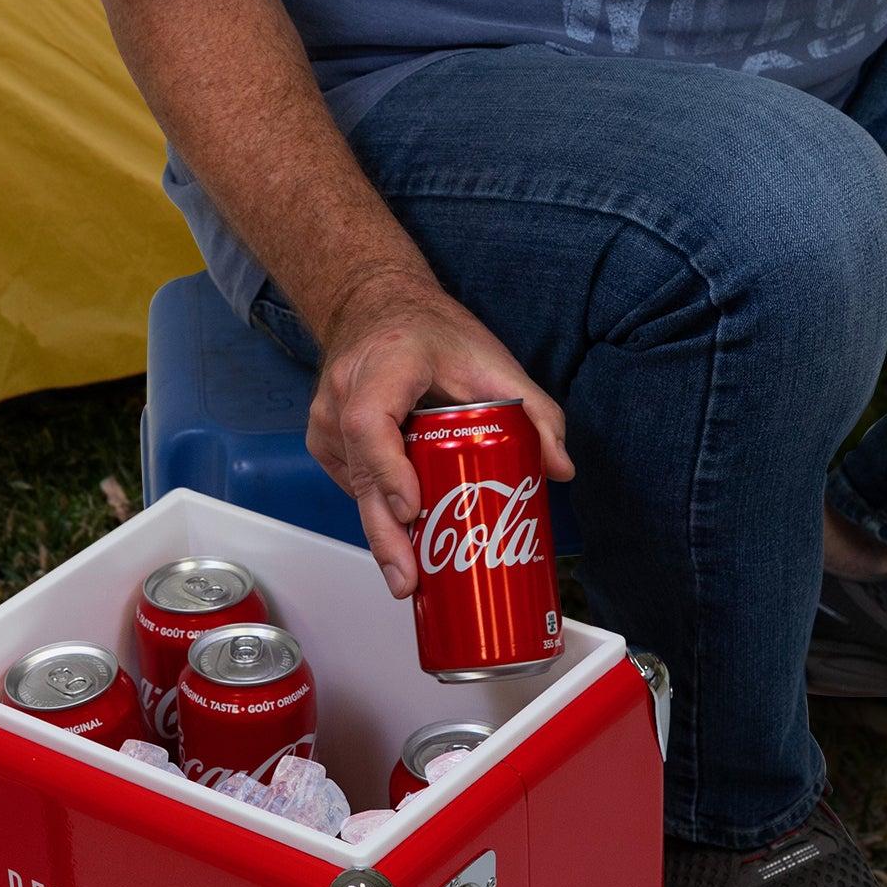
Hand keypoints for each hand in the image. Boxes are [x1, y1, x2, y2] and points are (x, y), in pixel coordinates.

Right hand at [305, 267, 572, 595]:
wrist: (378, 306)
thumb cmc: (430, 332)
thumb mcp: (491, 360)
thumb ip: (534, 409)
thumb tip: (559, 468)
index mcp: (384, 365)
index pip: (371, 422)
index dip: (389, 470)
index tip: (412, 509)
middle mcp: (344, 392)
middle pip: (359, 473)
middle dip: (384, 535)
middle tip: (409, 580)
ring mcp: (328, 420)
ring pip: (356, 488)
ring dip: (384, 535)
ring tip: (412, 579)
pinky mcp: (327, 442)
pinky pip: (354, 486)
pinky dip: (379, 515)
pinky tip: (405, 547)